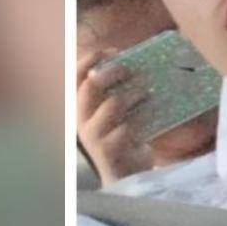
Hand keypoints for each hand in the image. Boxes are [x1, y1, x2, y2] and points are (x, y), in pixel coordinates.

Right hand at [76, 51, 152, 184]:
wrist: (128, 174)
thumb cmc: (124, 136)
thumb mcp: (117, 111)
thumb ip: (117, 90)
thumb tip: (135, 61)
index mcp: (80, 107)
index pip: (74, 77)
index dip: (91, 59)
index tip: (113, 51)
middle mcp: (81, 120)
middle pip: (91, 85)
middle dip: (114, 71)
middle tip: (133, 70)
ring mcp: (93, 136)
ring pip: (114, 103)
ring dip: (135, 93)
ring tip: (148, 93)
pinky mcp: (109, 149)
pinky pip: (129, 125)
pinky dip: (143, 115)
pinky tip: (152, 114)